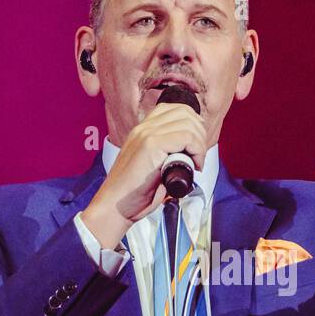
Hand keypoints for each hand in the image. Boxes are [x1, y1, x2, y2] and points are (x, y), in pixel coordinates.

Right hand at [80, 102, 206, 248]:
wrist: (114, 206)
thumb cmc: (133, 194)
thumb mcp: (151, 167)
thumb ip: (166, 155)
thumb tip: (190, 155)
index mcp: (142, 130)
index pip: (175, 109)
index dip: (193, 124)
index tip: (197, 145)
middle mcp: (144, 128)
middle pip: (185, 112)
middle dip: (200, 134)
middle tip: (199, 156)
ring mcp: (146, 134)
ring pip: (189, 124)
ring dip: (200, 144)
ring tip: (196, 163)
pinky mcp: (151, 145)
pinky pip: (186, 137)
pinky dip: (197, 151)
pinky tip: (194, 166)